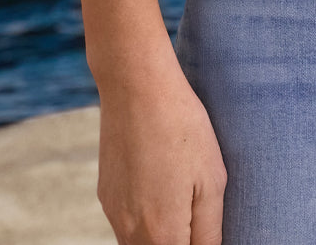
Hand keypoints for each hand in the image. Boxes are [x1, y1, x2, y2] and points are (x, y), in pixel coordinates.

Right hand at [96, 51, 226, 243]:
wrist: (135, 85)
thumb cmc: (181, 128)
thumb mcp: (211, 181)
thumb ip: (209, 232)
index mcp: (162, 234)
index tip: (202, 227)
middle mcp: (130, 232)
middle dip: (179, 240)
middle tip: (196, 211)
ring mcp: (114, 214)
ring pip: (138, 244)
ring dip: (161, 235)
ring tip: (181, 195)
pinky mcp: (105, 194)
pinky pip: (126, 223)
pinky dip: (145, 219)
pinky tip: (161, 184)